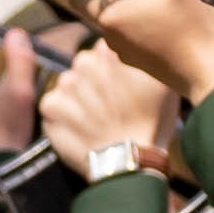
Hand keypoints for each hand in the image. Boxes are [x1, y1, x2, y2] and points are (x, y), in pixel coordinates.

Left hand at [37, 40, 178, 182]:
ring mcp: (64, 84)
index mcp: (111, 51)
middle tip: (111, 106)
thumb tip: (143, 50)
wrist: (129, 162)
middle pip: (85, 66)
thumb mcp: (164, 84)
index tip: (123, 86)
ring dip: (79, 98)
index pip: (106, 50)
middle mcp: (83, 61)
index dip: (115, 69)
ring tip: (97, 120)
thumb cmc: (152, 123)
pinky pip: (54, 105)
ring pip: (69, 85)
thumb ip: (148, 59)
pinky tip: (82, 129)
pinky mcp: (50, 107)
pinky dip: (64, 116)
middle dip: (95, 81)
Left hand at [90, 0, 213, 104]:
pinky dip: (147, 27)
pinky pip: (136, 38)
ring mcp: (127, 54)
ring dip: (135, 9)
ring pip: (120, 22)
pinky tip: (171, 21)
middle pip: (102, 6)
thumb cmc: (195, 33)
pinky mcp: (143, 63)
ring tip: (161, 0)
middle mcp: (112, 39)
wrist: (212, 75)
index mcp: (111, 17)